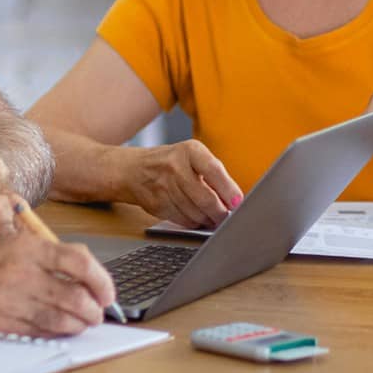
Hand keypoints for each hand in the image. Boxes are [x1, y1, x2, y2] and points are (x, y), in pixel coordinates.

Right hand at [0, 230, 116, 336]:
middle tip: (98, 313)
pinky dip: (57, 333)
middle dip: (94, 310)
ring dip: (79, 325)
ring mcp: (10, 300)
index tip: (107, 292)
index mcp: (26, 248)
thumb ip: (47, 254)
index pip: (79, 263)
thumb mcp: (11, 245)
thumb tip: (86, 270)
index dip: (102, 281)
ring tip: (83, 323)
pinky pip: (41, 332)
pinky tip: (61, 330)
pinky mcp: (0, 323)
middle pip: (76, 296)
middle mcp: (20, 273)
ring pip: (62, 319)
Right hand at [121, 140, 242, 228]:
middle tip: (227, 217)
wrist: (134, 169)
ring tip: (213, 218)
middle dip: (220, 212)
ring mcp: (163, 185)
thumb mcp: (192, 157)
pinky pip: (182, 220)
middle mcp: (175, 166)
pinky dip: (194, 222)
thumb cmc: (172, 163)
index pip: (214, 170)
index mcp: (189, 150)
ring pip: (195, 212)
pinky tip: (197, 218)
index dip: (228, 189)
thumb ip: (213, 175)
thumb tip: (234, 201)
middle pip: (205, 197)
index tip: (238, 203)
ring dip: (207, 219)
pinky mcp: (156, 203)